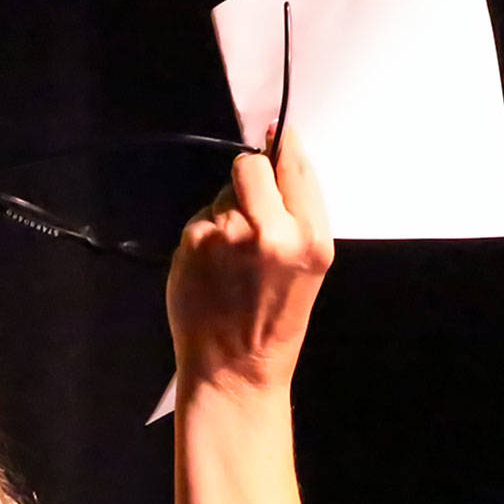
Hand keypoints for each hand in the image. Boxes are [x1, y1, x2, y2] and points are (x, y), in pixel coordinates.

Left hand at [165, 126, 332, 397]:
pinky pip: (200, 219)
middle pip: (250, 166)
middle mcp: (268, 231)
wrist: (235, 366)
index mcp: (308, 236)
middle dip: (249, 182)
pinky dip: (204, 236)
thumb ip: (298, 204)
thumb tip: (282, 145)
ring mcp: (226, 235)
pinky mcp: (193, 243)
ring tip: (234, 260)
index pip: (293, 165)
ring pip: (222, 195)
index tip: (277, 137)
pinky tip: (213, 268)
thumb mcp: (310, 262)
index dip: (281, 147)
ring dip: (226, 215)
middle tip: (251, 220)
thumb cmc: (274, 318)